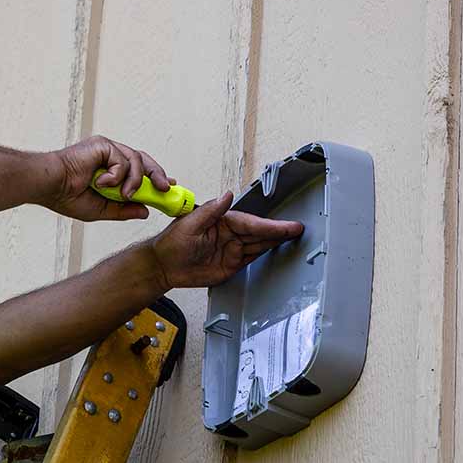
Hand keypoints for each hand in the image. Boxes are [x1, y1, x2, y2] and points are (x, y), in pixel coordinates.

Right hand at [44, 135, 175, 220]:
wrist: (50, 186)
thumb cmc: (65, 196)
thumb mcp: (102, 209)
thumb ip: (123, 210)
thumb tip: (145, 210)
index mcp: (109, 170)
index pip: (139, 170)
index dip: (155, 177)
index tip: (168, 186)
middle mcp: (109, 156)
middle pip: (144, 160)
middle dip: (157, 175)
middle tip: (165, 188)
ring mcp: (107, 149)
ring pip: (137, 160)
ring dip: (135, 181)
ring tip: (125, 194)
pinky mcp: (103, 145)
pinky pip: (123, 160)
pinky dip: (117, 175)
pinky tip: (102, 183)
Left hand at [150, 192, 303, 288]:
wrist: (163, 266)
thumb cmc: (171, 242)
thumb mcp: (189, 224)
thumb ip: (210, 211)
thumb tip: (227, 195)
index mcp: (222, 221)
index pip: (251, 223)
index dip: (271, 225)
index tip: (287, 225)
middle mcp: (230, 234)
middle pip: (259, 233)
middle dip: (279, 231)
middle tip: (299, 229)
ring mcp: (232, 249)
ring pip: (259, 244)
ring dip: (276, 241)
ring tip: (295, 237)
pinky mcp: (231, 264)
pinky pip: (252, 258)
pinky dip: (266, 253)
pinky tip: (279, 248)